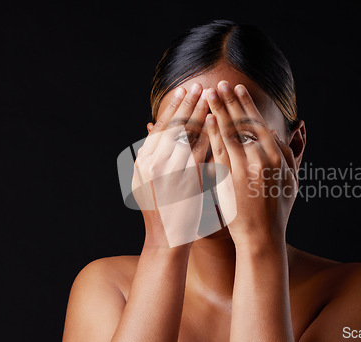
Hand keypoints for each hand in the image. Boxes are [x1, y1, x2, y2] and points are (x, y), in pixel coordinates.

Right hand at [131, 83, 209, 247]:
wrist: (167, 239)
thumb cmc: (161, 210)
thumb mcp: (146, 180)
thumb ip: (151, 154)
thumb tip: (152, 126)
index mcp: (143, 162)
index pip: (161, 128)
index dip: (174, 108)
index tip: (184, 91)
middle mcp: (153, 165)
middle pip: (174, 126)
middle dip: (188, 104)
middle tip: (199, 85)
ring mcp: (170, 173)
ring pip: (187, 136)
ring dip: (200, 114)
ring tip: (210, 96)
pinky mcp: (187, 182)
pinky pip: (199, 152)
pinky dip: (208, 135)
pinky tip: (216, 121)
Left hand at [205, 81, 298, 248]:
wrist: (262, 237)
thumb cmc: (277, 210)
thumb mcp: (291, 181)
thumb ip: (287, 156)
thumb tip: (278, 135)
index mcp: (276, 156)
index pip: (258, 123)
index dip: (246, 104)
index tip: (238, 89)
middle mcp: (260, 158)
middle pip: (242, 122)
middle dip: (230, 100)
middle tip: (220, 83)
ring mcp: (243, 168)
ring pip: (228, 133)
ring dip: (217, 110)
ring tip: (209, 93)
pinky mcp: (228, 179)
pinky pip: (217, 151)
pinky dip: (211, 133)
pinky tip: (205, 118)